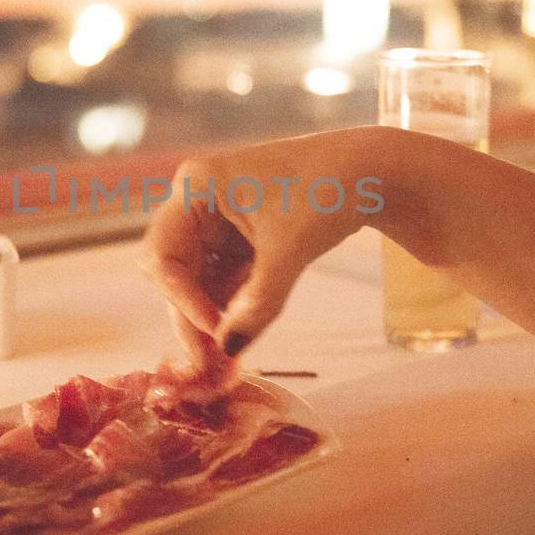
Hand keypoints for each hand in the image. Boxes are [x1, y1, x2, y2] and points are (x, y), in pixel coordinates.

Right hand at [138, 128, 385, 361]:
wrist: (371, 172)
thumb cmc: (328, 189)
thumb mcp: (290, 250)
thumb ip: (258, 303)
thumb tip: (228, 350)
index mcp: (196, 187)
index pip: (164, 255)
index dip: (181, 299)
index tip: (213, 334)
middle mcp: (196, 200)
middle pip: (174, 270)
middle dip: (191, 313)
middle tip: (210, 362)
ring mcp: (215, 219)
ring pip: (196, 279)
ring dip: (210, 315)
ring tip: (226, 357)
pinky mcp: (236, 236)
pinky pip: (220, 277)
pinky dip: (229, 305)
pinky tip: (240, 333)